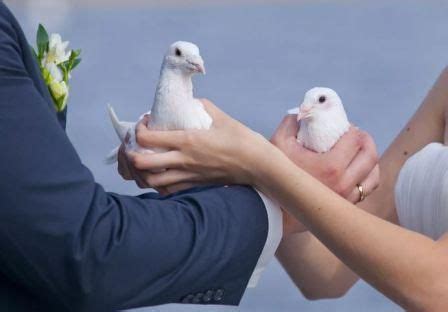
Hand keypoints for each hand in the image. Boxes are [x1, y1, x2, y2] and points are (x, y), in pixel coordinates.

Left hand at [121, 99, 273, 191]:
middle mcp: (183, 160)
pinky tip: (160, 174)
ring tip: (144, 162)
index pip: (147, 138)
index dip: (138, 130)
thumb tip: (189, 103)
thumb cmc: (240, 139)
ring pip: (151, 181)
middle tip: (136, 147)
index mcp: (187, 140)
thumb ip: (200, 107)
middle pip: (142, 164)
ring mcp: (188, 176)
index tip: (144, 124)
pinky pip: (167, 190)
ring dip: (142, 172)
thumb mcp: (220, 117)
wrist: (256, 164)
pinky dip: (157, 183)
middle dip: (131, 155)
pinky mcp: (195, 185)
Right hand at [271, 115, 379, 203]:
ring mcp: (345, 198)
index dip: (353, 130)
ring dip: (370, 160)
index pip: (355, 140)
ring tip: (360, 153)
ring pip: (373, 176)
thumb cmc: (274, 177)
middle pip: (370, 156)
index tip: (345, 127)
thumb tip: (301, 113)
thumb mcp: (277, 144)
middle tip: (357, 136)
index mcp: (331, 167)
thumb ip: (290, 123)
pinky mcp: (344, 208)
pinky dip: (366, 177)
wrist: (272, 209)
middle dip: (366, 141)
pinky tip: (357, 171)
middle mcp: (343, 184)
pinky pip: (366, 190)